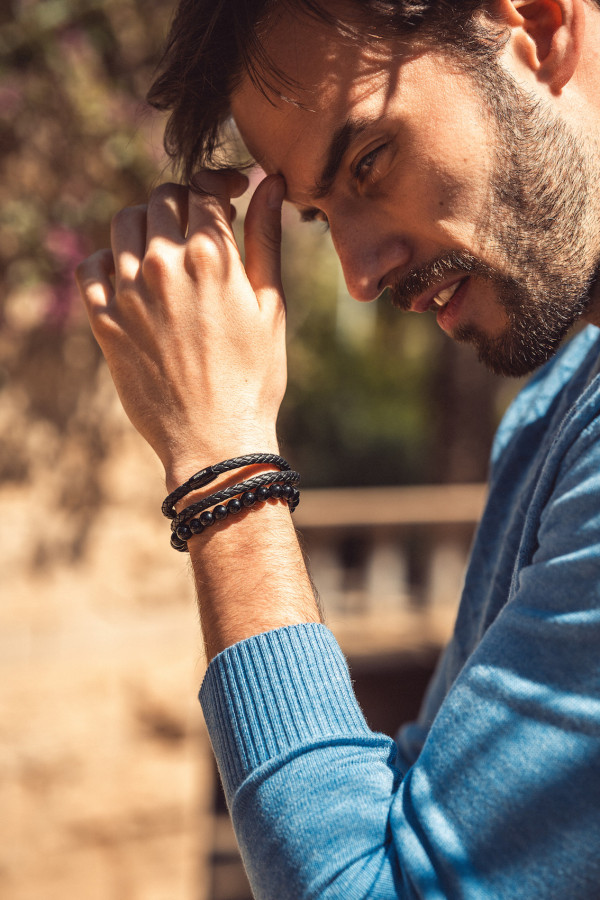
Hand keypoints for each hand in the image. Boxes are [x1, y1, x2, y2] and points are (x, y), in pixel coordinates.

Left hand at [76, 171, 286, 487]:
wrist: (215, 441)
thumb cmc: (255, 378)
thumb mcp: (271, 306)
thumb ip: (266, 238)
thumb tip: (270, 184)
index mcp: (211, 256)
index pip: (204, 189)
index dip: (219, 184)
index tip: (230, 194)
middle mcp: (163, 264)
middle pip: (162, 199)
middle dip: (184, 204)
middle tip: (201, 228)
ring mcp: (128, 292)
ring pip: (124, 224)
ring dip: (147, 226)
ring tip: (167, 251)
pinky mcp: (104, 321)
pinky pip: (91, 267)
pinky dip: (108, 261)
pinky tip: (131, 278)